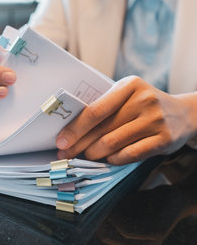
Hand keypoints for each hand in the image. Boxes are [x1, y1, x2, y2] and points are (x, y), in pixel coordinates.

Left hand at [56, 76, 196, 164]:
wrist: (184, 113)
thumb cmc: (145, 105)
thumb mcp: (128, 96)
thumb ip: (105, 107)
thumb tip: (71, 130)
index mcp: (130, 85)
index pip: (96, 110)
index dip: (75, 128)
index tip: (60, 141)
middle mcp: (143, 100)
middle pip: (102, 129)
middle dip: (79, 144)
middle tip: (65, 154)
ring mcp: (155, 120)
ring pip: (113, 143)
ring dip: (94, 153)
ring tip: (85, 156)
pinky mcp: (164, 139)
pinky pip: (130, 154)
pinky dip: (114, 159)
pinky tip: (107, 159)